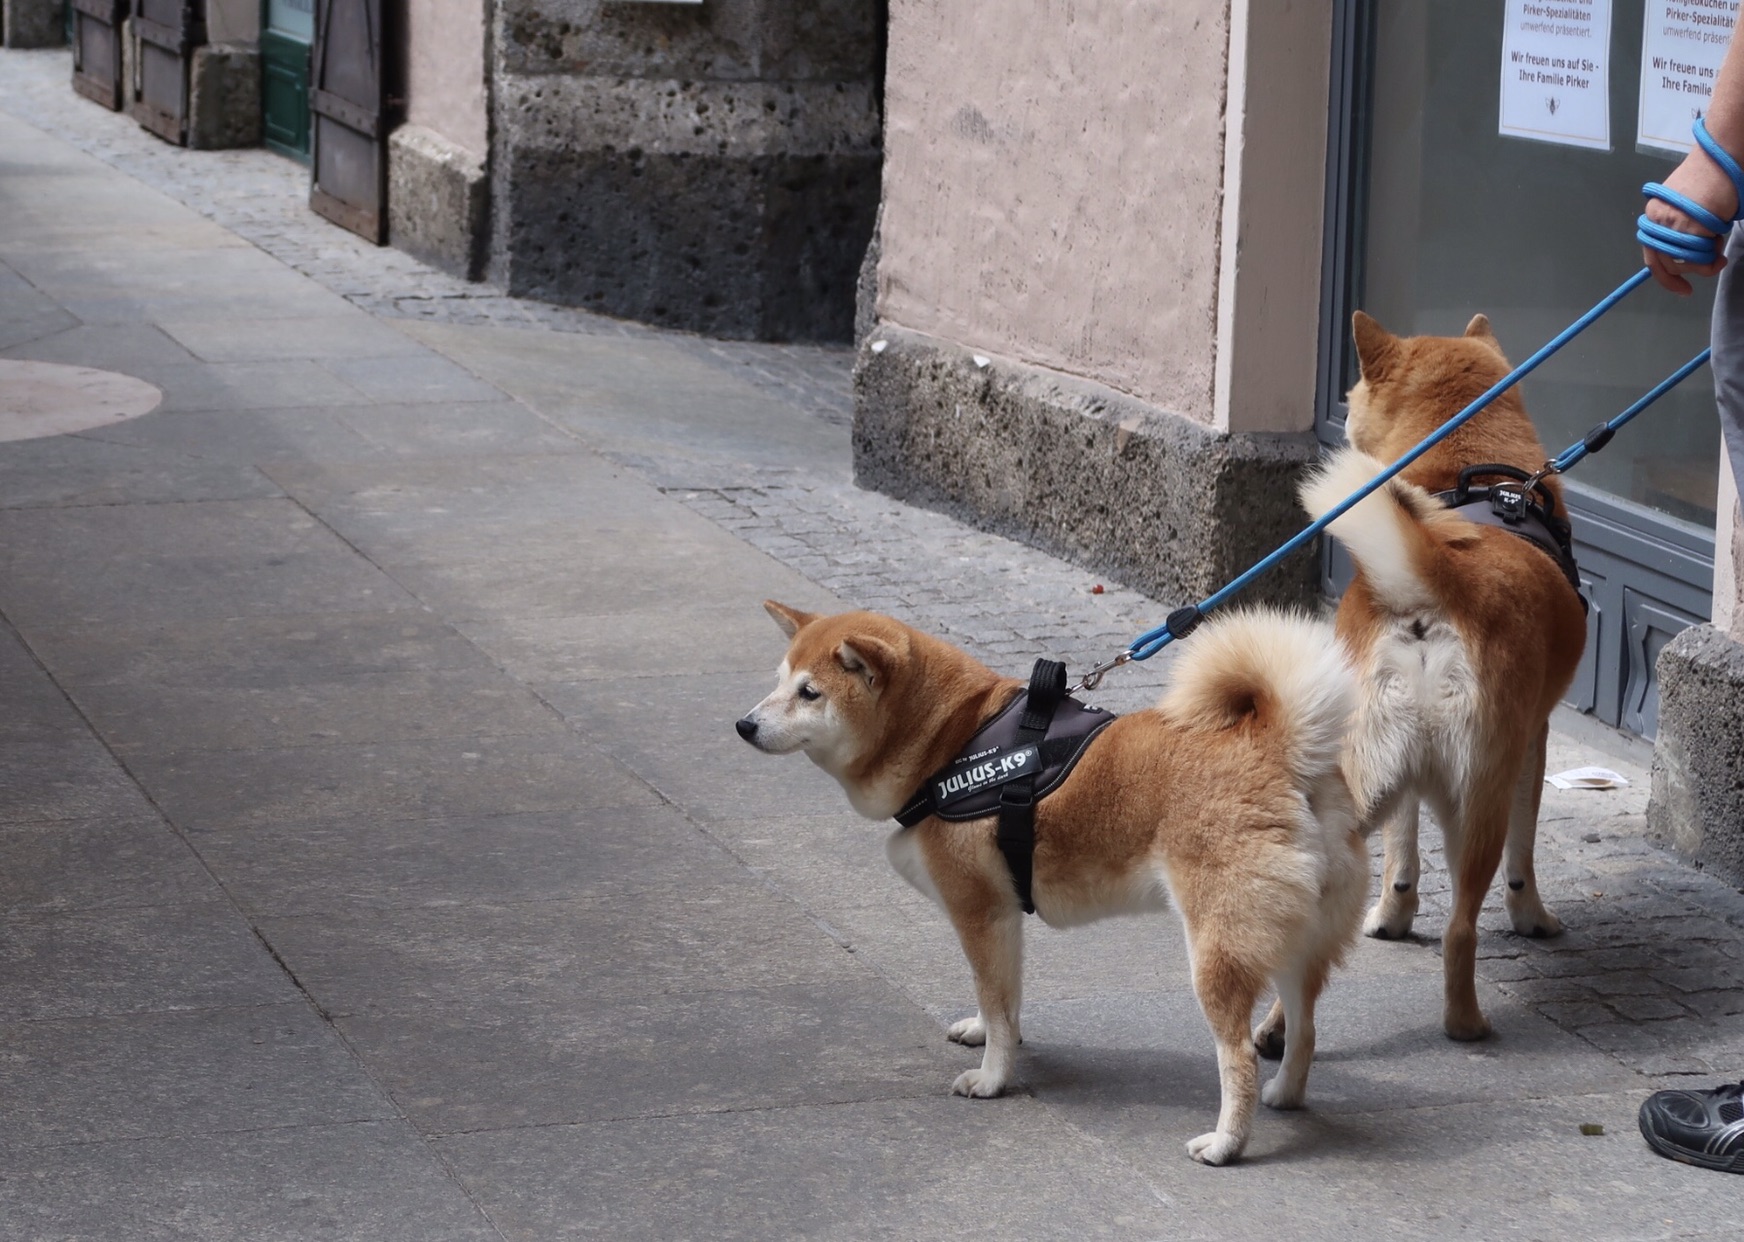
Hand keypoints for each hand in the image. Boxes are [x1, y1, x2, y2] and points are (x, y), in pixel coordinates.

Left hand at [1643, 148, 1737, 293]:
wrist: (1723, 157)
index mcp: (1653, 215)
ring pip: (1685, 262)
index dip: (1667, 278)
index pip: (1653, 257)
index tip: (1683, 289)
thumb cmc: (1712, 178)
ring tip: (1720, 246)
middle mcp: (1658, 221)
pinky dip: (1714, 254)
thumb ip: (1683, 228)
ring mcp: (1673, 224)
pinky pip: (1702, 254)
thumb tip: (1693, 256)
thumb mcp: (1687, 206)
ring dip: (1706, 261)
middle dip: (1692, 271)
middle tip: (1714, 266)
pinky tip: (1721, 240)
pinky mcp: (1693, 226)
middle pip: (1668, 264)